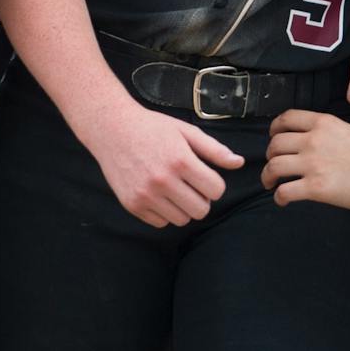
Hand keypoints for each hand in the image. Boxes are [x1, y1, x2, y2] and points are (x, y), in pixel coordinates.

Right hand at [75, 98, 243, 227]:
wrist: (111, 129)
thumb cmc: (151, 127)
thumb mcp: (185, 131)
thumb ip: (214, 149)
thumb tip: (239, 163)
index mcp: (180, 161)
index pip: (216, 190)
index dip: (214, 184)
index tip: (203, 175)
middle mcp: (163, 180)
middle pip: (201, 210)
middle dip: (201, 199)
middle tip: (190, 184)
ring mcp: (146, 195)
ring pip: (182, 220)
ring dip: (182, 207)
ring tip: (173, 188)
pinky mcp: (132, 204)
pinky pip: (161, 223)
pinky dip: (163, 212)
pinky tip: (157, 193)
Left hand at [264, 110, 349, 210]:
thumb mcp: (347, 131)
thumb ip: (327, 134)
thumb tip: (313, 143)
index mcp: (322, 124)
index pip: (286, 118)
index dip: (274, 128)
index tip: (273, 136)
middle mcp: (313, 140)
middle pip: (275, 143)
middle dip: (269, 155)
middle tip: (272, 163)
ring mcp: (312, 164)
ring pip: (274, 166)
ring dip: (267, 176)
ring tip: (270, 182)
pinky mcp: (315, 187)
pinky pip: (285, 191)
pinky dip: (278, 197)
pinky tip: (282, 200)